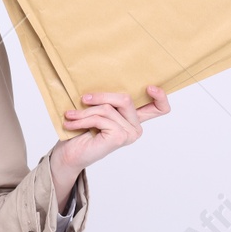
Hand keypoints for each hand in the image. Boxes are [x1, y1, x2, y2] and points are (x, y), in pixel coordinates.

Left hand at [54, 86, 169, 175]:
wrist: (71, 155)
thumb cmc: (83, 131)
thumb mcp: (98, 110)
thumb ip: (107, 99)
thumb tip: (104, 76)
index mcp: (134, 118)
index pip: (159, 108)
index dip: (160, 96)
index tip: (149, 87)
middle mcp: (136, 127)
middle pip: (125, 99)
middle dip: (101, 97)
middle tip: (83, 99)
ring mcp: (129, 134)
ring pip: (108, 109)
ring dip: (85, 111)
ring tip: (70, 115)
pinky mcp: (119, 137)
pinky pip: (100, 118)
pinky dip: (82, 119)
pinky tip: (70, 123)